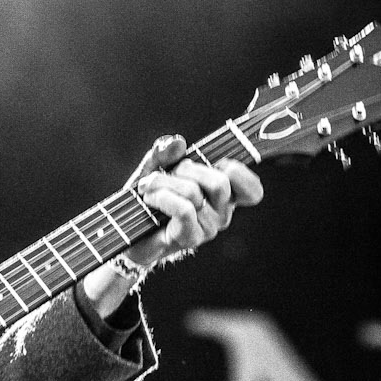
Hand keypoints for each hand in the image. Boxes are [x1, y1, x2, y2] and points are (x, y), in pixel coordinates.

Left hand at [126, 133, 262, 266]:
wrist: (127, 230)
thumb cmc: (150, 197)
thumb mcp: (156, 166)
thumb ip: (165, 151)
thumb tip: (178, 141)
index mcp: (224, 196)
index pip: (253, 190)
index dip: (237, 171)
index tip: (210, 164)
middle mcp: (222, 214)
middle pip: (220, 182)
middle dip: (187, 169)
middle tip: (168, 174)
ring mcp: (208, 229)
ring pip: (194, 193)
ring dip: (164, 183)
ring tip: (147, 187)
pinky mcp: (190, 239)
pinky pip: (184, 209)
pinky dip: (162, 197)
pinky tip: (149, 198)